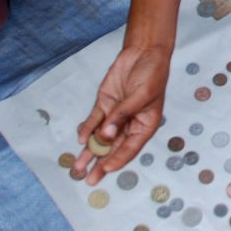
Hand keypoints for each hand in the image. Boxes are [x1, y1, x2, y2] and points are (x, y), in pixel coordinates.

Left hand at [73, 44, 170, 183]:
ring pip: (101, 138)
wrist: (143, 52)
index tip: (105, 170)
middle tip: (89, 179)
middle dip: (100, 163)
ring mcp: (115, 115)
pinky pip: (94, 120)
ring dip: (90, 151)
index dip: (117, 160)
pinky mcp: (105, 104)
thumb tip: (105, 135)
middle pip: (113, 148)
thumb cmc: (152, 74)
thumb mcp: (141, 95)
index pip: (130, 149)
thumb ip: (122, 115)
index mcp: (145, 126)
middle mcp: (129, 124)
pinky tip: (81, 140)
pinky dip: (87, 130)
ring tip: (78, 167)